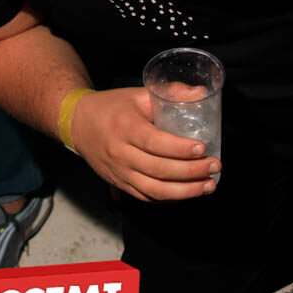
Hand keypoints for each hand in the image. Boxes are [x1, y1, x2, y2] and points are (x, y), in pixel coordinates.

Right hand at [67, 87, 219, 201]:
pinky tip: (188, 192)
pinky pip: (147, 197)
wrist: (77, 124)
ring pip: (155, 190)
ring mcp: (119, 173)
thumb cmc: (111, 107)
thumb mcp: (137, 94)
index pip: (155, 143)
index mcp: (124, 127)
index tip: (203, 148)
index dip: (180, 149)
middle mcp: (120, 153)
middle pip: (159, 170)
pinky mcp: (120, 185)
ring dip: (185, 192)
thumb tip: (201, 94)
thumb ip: (170, 93)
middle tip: (214, 166)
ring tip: (208, 185)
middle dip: (191, 172)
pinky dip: (170, 198)